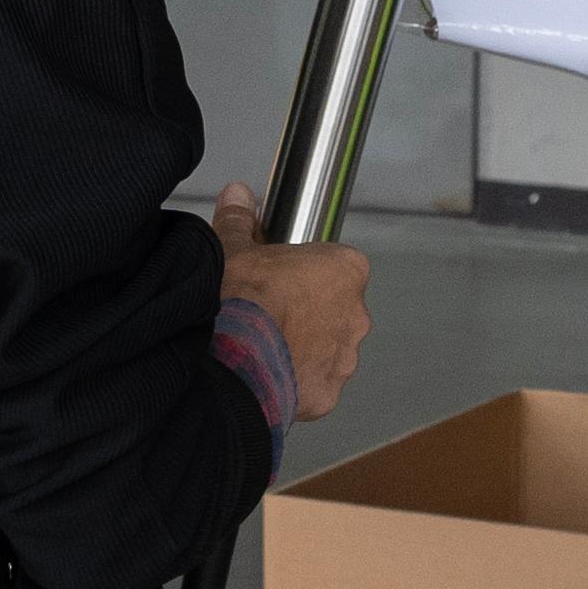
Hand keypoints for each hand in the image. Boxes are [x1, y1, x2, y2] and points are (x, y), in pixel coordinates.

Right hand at [211, 184, 371, 419]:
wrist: (232, 359)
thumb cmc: (240, 302)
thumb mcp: (233, 248)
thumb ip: (239, 220)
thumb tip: (237, 195)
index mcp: (344, 270)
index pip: (335, 265)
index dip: (304, 271)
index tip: (280, 277)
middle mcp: (355, 314)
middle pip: (334, 308)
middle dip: (307, 311)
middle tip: (268, 312)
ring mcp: (344, 357)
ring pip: (327, 348)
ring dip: (303, 347)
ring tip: (263, 344)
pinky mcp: (327, 393)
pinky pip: (314, 383)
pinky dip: (295, 381)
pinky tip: (267, 372)